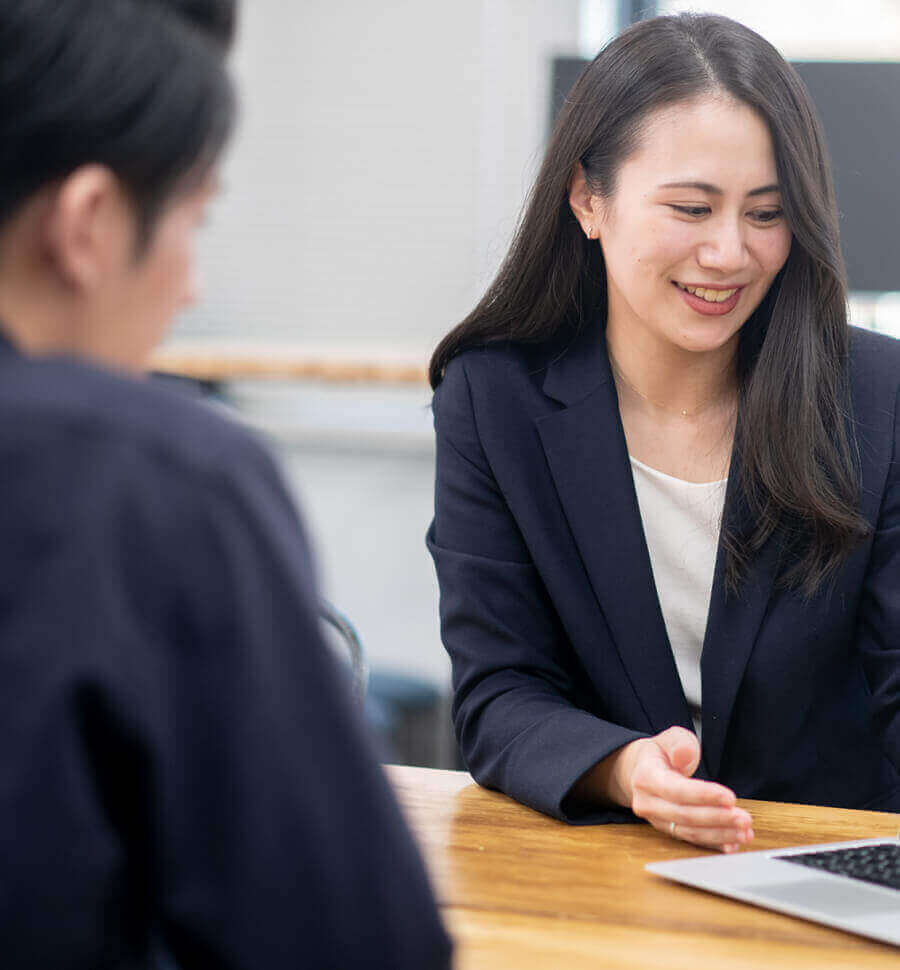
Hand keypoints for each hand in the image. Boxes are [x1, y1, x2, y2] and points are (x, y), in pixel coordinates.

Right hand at [602, 727, 753, 851]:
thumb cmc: (661, 753)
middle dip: (718, 818)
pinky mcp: (667, 830)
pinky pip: (692, 840)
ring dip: (720, 834)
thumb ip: (680, 744)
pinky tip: (732, 845)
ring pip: (690, 832)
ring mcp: (656, 819)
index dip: (703, 796)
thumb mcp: (670, 738)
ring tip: (744, 832)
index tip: (730, 798)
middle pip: (684, 815)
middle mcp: (647, 802)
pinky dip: (713, 844)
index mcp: (646, 776)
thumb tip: (683, 757)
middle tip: (744, 818)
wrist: (641, 769)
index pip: (675, 790)